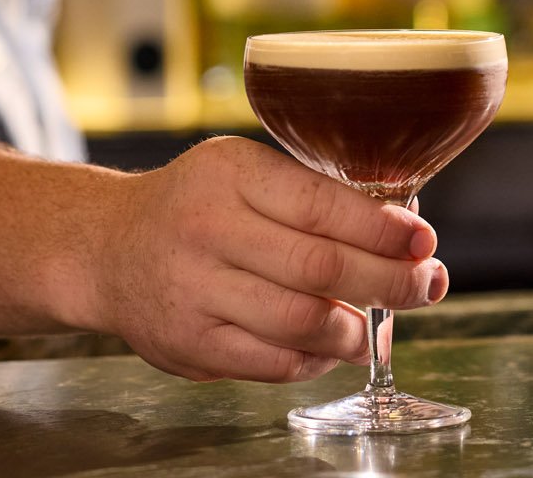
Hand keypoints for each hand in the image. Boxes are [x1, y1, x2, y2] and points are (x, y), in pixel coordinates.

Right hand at [90, 136, 447, 383]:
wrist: (107, 248)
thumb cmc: (195, 205)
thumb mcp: (242, 172)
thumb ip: (312, 196)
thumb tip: (403, 230)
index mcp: (230, 174)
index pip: (322, 206)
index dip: (383, 229)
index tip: (422, 241)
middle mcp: (208, 230)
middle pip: (319, 268)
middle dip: (388, 282)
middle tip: (425, 287)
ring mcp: (195, 290)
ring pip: (300, 322)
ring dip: (354, 329)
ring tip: (375, 325)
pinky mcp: (190, 344)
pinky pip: (273, 362)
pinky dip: (315, 359)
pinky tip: (330, 346)